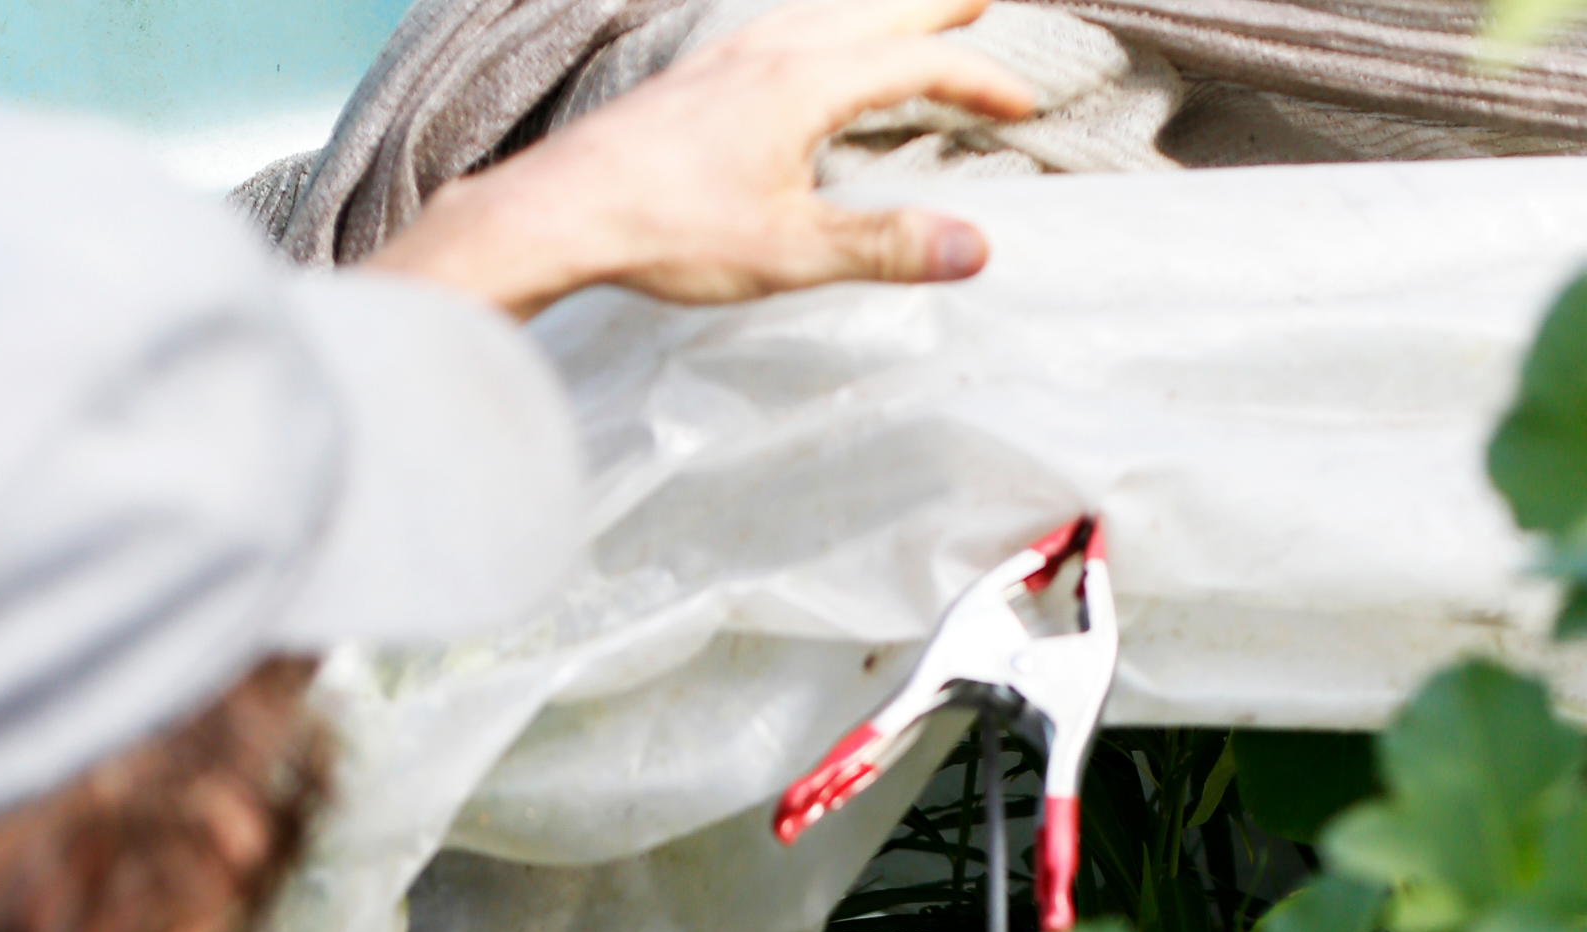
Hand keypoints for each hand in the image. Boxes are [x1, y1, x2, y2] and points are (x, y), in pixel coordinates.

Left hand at [367, 0, 1031, 317]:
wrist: (564, 210)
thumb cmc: (669, 231)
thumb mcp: (789, 252)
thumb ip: (884, 247)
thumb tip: (976, 248)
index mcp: (807, 84)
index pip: (918, 65)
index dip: (979, 81)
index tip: (1022, 104)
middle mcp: (771, 51)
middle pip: (875, 12)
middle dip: (936, 7)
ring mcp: (727, 56)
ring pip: (823, 9)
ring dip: (875, 7)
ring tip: (901, 12)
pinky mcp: (694, 76)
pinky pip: (776, 26)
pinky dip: (817, 23)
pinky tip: (801, 44)